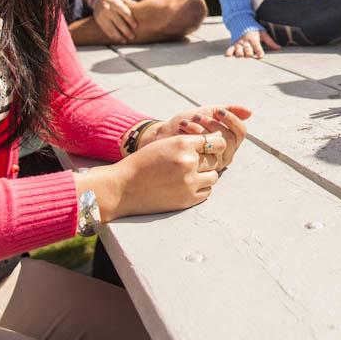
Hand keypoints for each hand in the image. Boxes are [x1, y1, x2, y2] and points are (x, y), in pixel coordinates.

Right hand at [87, 135, 225, 220]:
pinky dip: (200, 188)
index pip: (217, 142)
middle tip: (193, 164)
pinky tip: (186, 185)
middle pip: (215, 159)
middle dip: (207, 161)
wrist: (123, 187)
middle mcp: (188, 161)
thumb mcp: (165, 144)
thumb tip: (218, 140)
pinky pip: (207, 191)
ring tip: (189, 175)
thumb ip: (190, 142)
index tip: (210, 148)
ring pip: (213, 176)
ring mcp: (189, 182)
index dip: (215, 145)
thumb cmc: (143, 162)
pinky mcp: (187, 199)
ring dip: (205, 175)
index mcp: (183, 144)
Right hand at [92, 0, 136, 42]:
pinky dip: (112, 36)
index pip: (124, 12)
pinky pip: (105, 30)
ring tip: (125, 41)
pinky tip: (117, 39)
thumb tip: (143, 9)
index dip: (130, 20)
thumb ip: (130, 4)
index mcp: (115, 3)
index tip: (135, 26)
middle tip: (132, 36)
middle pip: (118, 22)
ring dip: (118, 36)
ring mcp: (102, 16)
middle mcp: (108, 9)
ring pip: (111, 28)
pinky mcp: (99, 21)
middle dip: (126, 30)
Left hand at [148, 105, 253, 154]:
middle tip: (197, 117)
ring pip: (218, 144)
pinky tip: (183, 129)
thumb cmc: (186, 124)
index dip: (232, 120)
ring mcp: (214, 163)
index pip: (241, 132)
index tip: (218, 111)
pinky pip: (205, 151)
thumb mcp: (208, 113)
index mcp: (230, 141)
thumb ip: (227, 111)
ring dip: (202, 129)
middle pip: (229, 137)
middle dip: (212, 124)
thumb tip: (250, 112)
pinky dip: (194, 135)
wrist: (164, 135)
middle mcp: (225, 154)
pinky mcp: (202, 168)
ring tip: (187, 121)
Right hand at [225, 29, 279, 58]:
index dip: (259, 51)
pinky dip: (229, 52)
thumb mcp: (263, 34)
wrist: (241, 22)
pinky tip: (228, 55)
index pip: (257, 46)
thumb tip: (279, 48)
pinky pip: (230, 48)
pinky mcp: (233, 44)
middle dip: (248, 53)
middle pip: (247, 49)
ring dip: (239, 53)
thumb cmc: (254, 29)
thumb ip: (270, 42)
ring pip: (238, 50)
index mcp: (254, 39)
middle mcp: (246, 42)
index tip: (260, 56)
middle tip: (249, 55)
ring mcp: (239, 43)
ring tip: (240, 55)